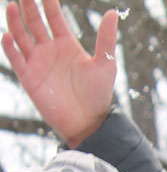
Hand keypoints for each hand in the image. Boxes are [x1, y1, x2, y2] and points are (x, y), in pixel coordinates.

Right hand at [2, 0, 118, 146]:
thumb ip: (106, 38)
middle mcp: (50, 50)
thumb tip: (112, 13)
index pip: (54, 18)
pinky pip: (16, 58)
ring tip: (13, 6)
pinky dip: (11, 47)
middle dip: (29, 6)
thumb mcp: (105, 63)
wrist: (88, 121)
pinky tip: (8, 35)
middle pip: (35, 22)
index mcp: (67, 44)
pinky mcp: (29, 77)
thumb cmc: (98, 94)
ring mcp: (38, 62)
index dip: (48, 2)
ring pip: (22, 36)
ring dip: (16, 22)